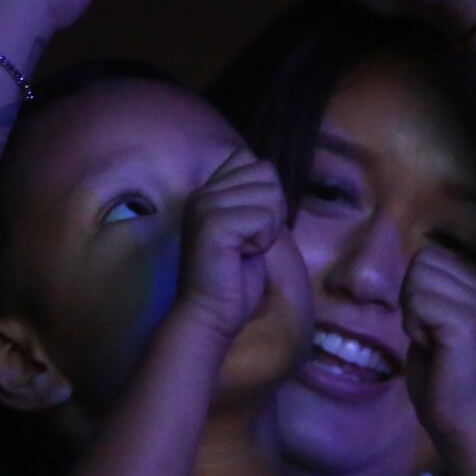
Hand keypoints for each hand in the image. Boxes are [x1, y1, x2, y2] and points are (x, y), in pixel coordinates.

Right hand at [175, 150, 287, 342]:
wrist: (209, 315)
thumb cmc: (233, 279)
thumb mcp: (249, 229)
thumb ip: (256, 200)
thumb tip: (273, 179)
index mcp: (208, 192)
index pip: (254, 161)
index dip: (266, 194)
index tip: (250, 228)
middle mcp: (203, 192)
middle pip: (266, 172)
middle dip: (271, 210)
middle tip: (248, 241)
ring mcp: (205, 205)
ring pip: (269, 194)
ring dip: (268, 228)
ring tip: (243, 250)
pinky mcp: (213, 223)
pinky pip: (264, 218)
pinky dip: (263, 242)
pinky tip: (241, 257)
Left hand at [400, 246, 475, 444]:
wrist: (459, 419)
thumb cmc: (441, 376)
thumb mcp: (435, 321)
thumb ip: (430, 291)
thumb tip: (416, 263)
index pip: (429, 254)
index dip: (415, 288)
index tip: (429, 324)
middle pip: (422, 261)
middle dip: (411, 296)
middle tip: (427, 333)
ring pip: (417, 279)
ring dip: (412, 313)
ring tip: (431, 341)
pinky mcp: (466, 323)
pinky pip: (418, 303)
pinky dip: (414, 327)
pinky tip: (431, 348)